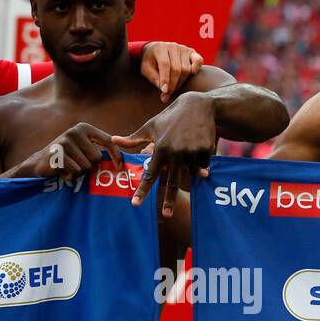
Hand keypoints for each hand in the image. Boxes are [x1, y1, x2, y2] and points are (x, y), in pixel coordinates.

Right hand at [27, 123, 122, 179]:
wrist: (42, 162)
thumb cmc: (69, 157)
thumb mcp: (84, 147)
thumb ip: (100, 148)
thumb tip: (124, 156)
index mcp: (85, 128)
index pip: (108, 141)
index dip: (116, 155)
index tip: (119, 167)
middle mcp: (75, 131)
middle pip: (96, 157)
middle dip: (90, 166)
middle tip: (78, 164)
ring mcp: (65, 142)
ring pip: (86, 166)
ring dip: (79, 172)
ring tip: (69, 166)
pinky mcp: (58, 154)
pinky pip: (75, 171)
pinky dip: (71, 175)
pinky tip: (63, 171)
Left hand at [112, 92, 215, 216]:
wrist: (199, 105)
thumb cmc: (171, 117)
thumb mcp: (151, 126)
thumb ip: (133, 139)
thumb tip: (113, 140)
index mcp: (160, 148)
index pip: (149, 174)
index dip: (142, 190)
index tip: (135, 204)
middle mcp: (175, 153)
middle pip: (171, 183)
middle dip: (168, 201)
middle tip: (166, 215)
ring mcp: (191, 152)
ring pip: (190, 173)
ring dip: (190, 170)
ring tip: (192, 154)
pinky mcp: (205, 151)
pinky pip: (202, 166)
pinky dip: (201, 163)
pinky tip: (200, 147)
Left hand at [140, 42, 203, 103]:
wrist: (157, 50)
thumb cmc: (151, 61)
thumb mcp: (146, 69)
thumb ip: (153, 78)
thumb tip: (165, 89)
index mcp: (160, 48)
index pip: (165, 64)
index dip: (165, 79)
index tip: (165, 92)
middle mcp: (173, 46)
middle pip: (177, 69)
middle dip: (173, 84)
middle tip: (168, 95)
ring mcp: (184, 49)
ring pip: (186, 69)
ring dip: (181, 82)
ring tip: (173, 88)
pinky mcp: (192, 52)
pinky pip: (198, 61)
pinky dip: (196, 69)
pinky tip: (189, 76)